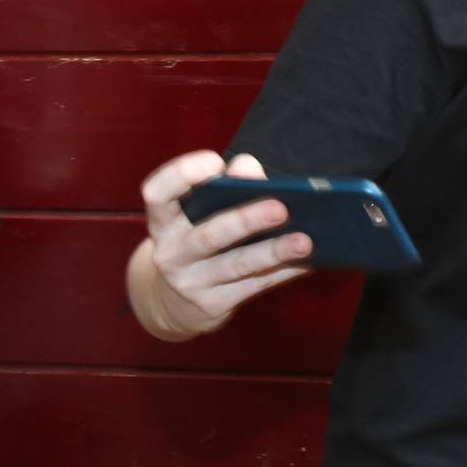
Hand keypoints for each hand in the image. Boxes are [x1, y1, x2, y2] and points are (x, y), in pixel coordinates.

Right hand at [138, 150, 310, 337]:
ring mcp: (190, 283)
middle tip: (281, 208)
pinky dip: (285, 272)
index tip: (214, 160)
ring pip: (236, 265)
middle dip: (246, 220)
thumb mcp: (201, 212)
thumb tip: (247, 166)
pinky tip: (310, 261)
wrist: (174, 302)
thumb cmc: (200, 237)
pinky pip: (255, 286)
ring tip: (305, 241)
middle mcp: (171, 253)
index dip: (180, 176)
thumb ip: (226, 184)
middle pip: (209, 235)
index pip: (157, 194)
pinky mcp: (212, 305)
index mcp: (164, 221)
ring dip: (274, 252)